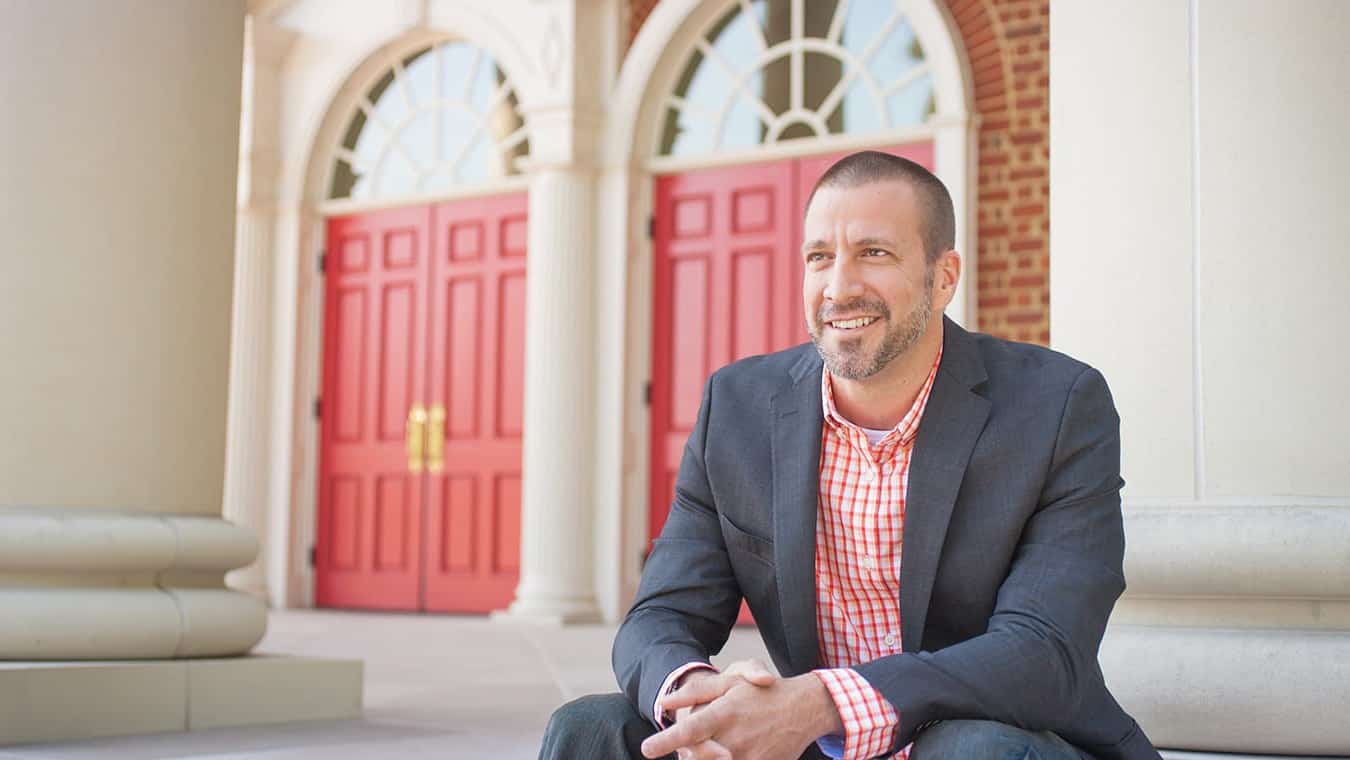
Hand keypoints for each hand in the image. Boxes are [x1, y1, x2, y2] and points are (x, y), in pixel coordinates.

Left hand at [657, 661, 776, 759]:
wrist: (804, 708)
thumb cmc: (762, 692)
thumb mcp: (731, 682)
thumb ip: (696, 691)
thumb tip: (664, 701)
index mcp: (725, 713)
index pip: (689, 731)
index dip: (665, 742)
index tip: (647, 750)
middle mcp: (735, 738)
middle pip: (697, 756)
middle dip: (686, 754)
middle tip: (685, 748)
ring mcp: (749, 757)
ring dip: (704, 759)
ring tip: (715, 746)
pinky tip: (726, 753)